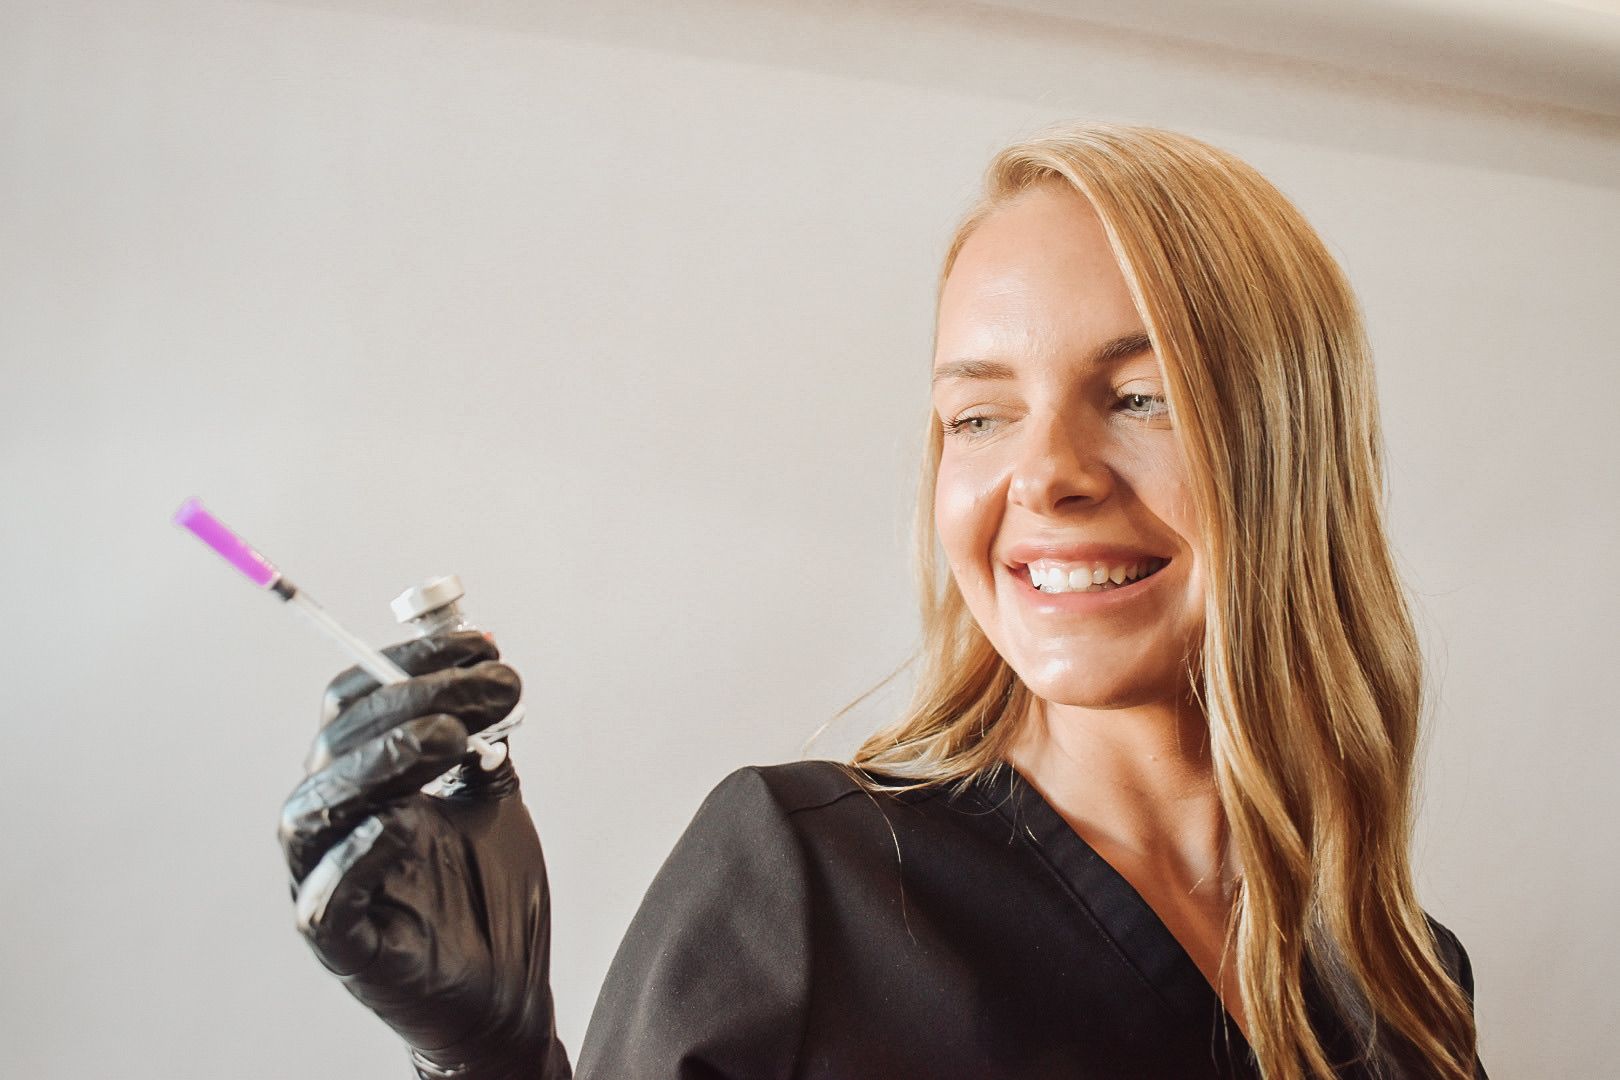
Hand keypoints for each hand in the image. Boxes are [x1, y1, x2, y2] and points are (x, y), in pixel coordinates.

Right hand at [278, 631, 568, 1078]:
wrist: (506, 989)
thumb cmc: (487, 893)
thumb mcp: (494, 798)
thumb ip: (483, 742)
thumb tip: (489, 671)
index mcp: (360, 779)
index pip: (357, 700)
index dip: (411, 660)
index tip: (484, 642)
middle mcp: (332, 822)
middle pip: (340, 739)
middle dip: (418, 698)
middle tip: (495, 688)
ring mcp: (326, 880)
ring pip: (314, 806)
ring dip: (380, 758)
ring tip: (449, 737)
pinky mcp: (340, 942)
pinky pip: (326, 895)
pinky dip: (357, 852)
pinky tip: (403, 822)